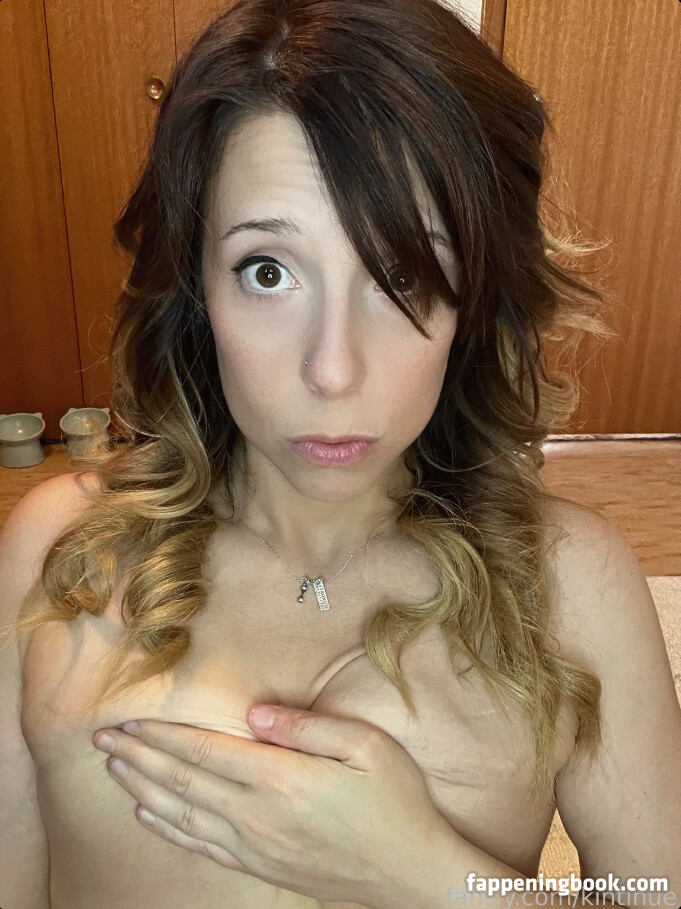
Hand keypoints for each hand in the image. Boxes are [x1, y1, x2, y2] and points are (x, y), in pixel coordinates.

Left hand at [92, 704, 448, 905]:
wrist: (410, 874)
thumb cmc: (394, 802)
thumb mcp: (366, 747)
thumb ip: (307, 726)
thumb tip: (254, 714)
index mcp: (281, 778)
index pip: (204, 751)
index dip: (161, 735)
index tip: (129, 720)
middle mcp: (257, 815)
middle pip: (182, 780)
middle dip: (137, 756)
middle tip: (102, 739)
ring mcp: (256, 846)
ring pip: (183, 813)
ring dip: (143, 788)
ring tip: (114, 769)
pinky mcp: (261, 866)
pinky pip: (201, 846)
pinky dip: (168, 828)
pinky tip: (148, 814)